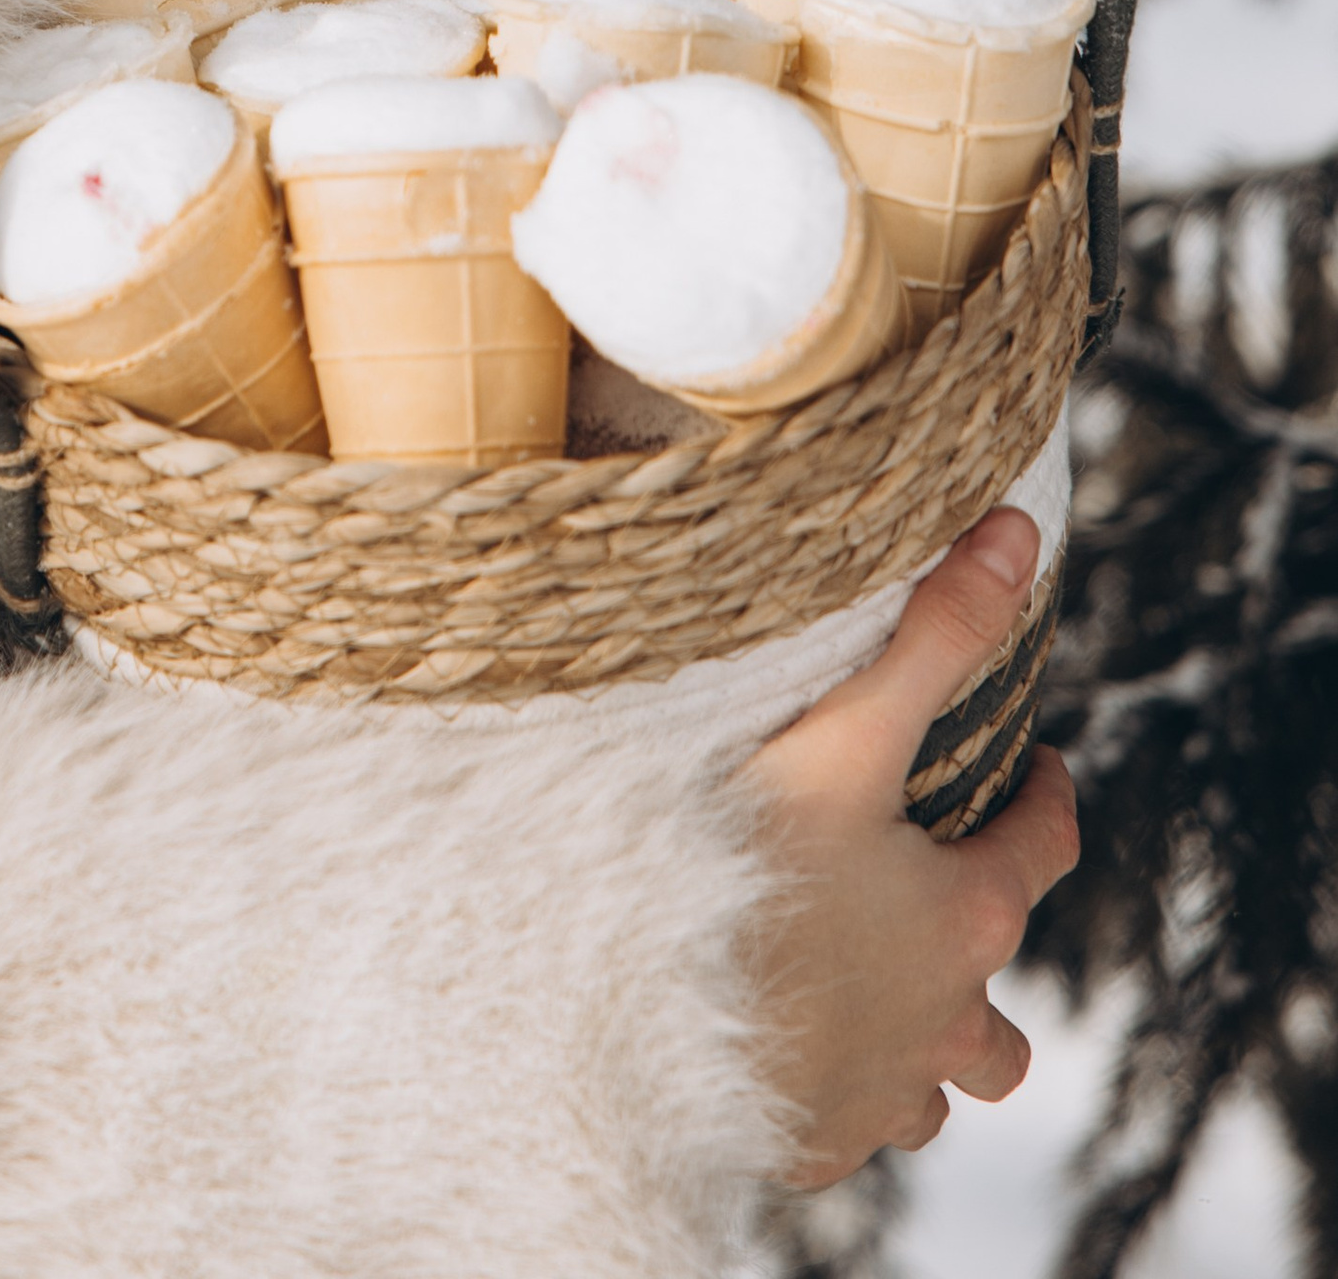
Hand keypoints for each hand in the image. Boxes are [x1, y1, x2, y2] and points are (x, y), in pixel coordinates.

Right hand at [748, 513, 1080, 1190]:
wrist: (634, 1017)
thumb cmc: (743, 871)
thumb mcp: (844, 736)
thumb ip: (932, 637)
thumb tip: (1016, 540)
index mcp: (962, 923)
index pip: (1045, 852)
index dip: (1046, 802)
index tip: (1034, 766)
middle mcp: (936, 1025)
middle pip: (1001, 1025)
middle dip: (982, 967)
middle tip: (941, 906)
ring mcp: (870, 1096)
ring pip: (932, 1093)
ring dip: (915, 1046)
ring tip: (864, 992)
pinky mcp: (804, 1141)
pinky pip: (846, 1131)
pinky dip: (833, 1089)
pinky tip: (784, 1044)